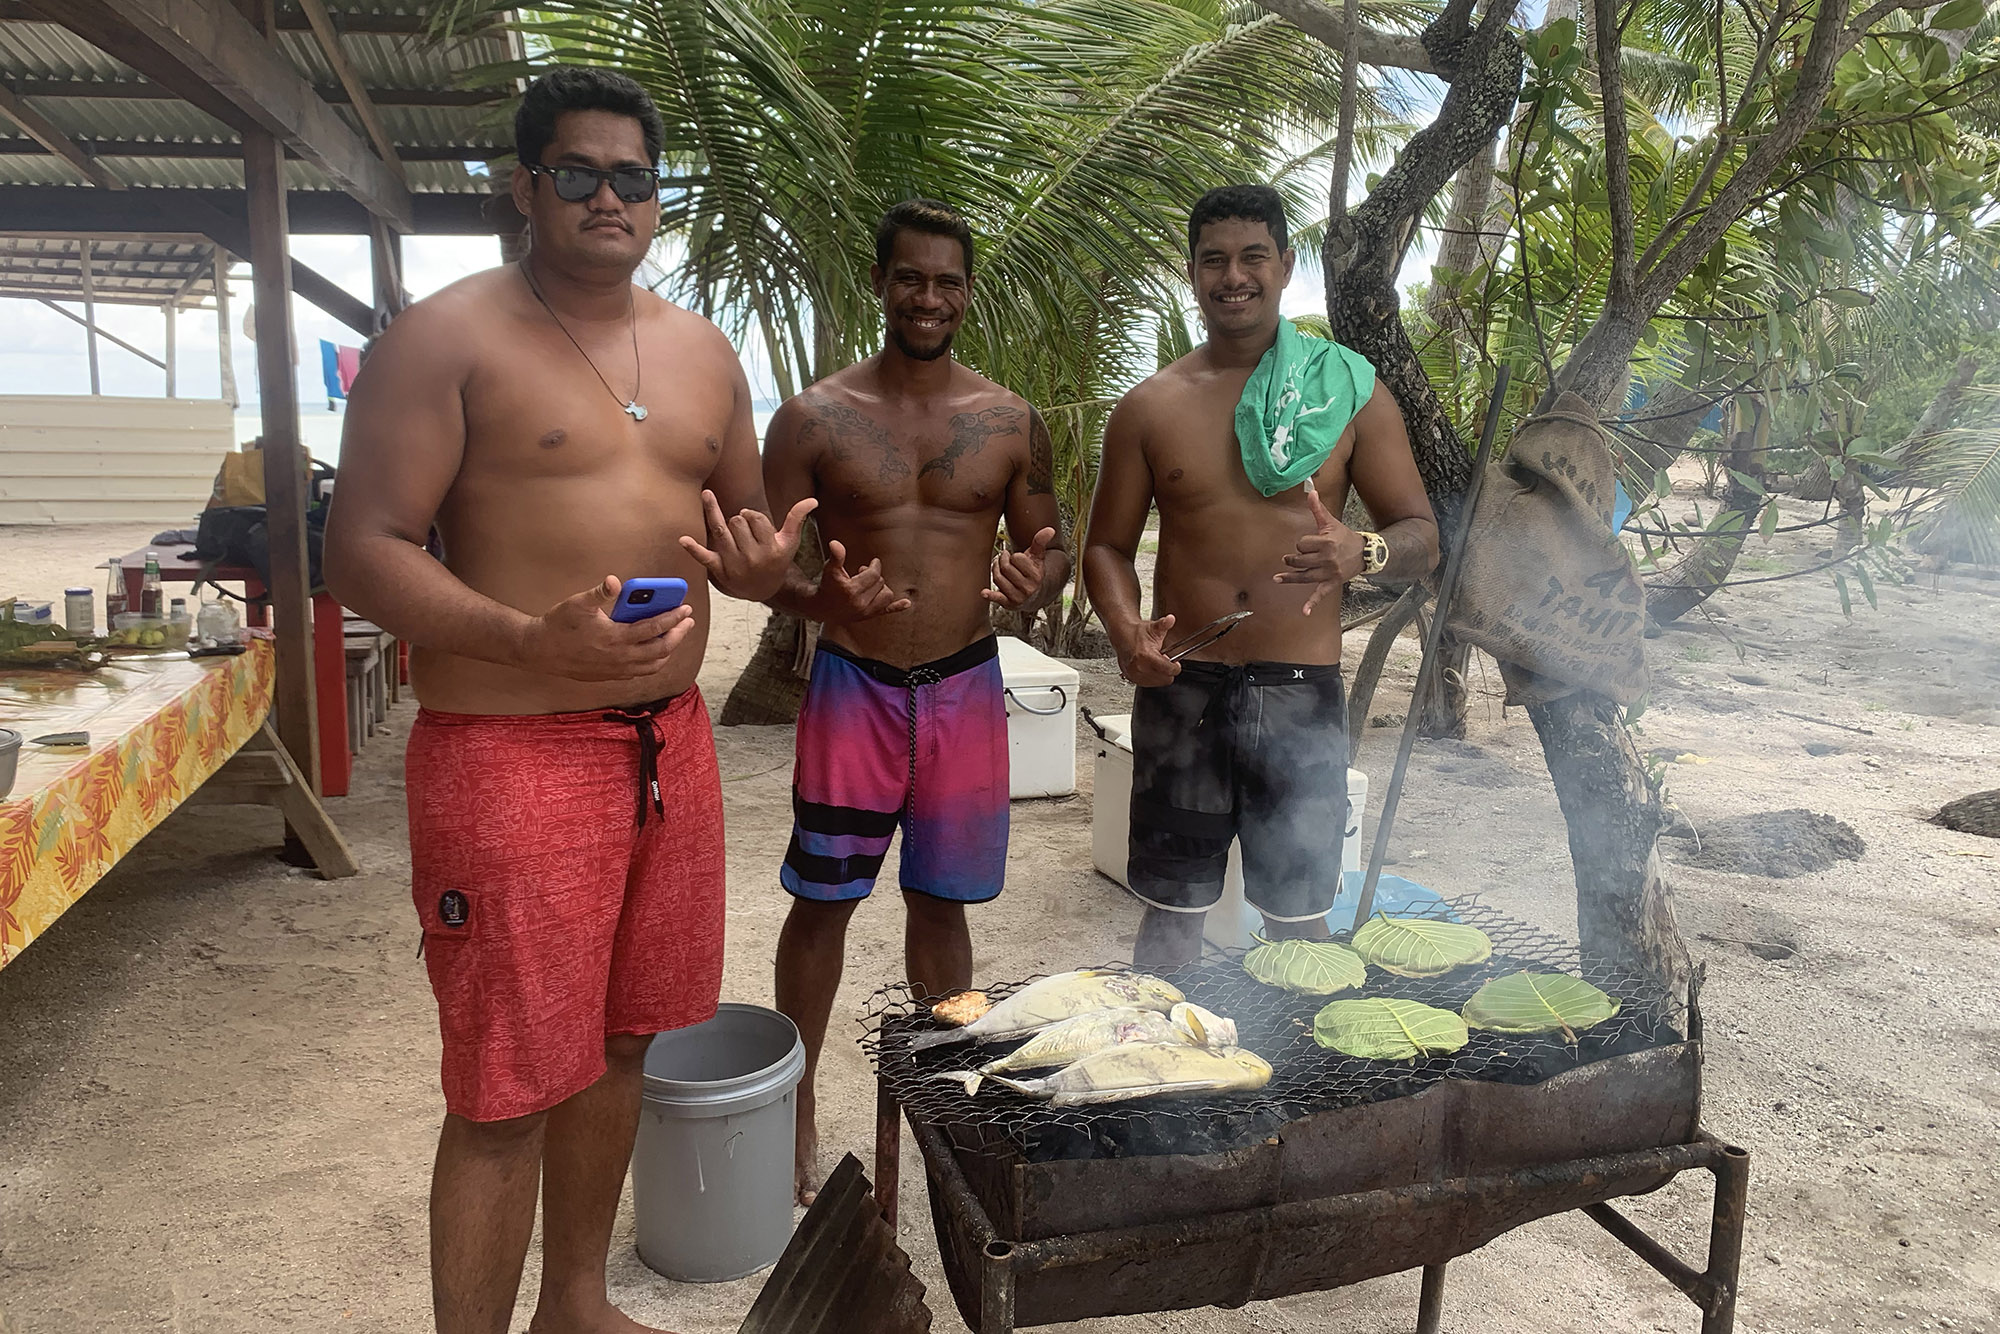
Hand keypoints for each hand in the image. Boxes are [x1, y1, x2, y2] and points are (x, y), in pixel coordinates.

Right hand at [519, 576, 695, 682]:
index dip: (673, 618)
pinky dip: (653, 661)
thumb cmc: (558, 624)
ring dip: (668, 650)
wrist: (538, 650)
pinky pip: (640, 672)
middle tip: (687, 621)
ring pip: (653, 665)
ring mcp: (615, 670)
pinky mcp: (609, 676)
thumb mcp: (578, 603)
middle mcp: (619, 658)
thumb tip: (614, 581)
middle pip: (661, 650)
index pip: (654, 629)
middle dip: (679, 634)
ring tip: (675, 635)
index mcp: (615, 638)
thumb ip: (599, 592)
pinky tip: (654, 650)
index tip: (685, 609)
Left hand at [681, 492, 816, 601]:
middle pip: (736, 522)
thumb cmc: (777, 560)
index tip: (753, 523)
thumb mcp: (789, 542)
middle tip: (742, 530)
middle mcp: (753, 558)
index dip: (751, 516)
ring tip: (708, 497)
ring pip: (721, 530)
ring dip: (714, 513)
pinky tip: (682, 539)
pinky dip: (693, 548)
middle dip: (737, 520)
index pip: (755, 518)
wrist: (762, 590)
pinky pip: (704, 557)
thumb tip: (813, 500)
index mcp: (771, 550)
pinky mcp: (719, 570)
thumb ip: (797, 518)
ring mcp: (734, 565)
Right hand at [817, 540, 911, 621]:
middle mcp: (860, 603)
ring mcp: (866, 612)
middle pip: (880, 583)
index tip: (873, 562)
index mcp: (851, 590)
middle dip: (874, 576)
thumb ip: (836, 556)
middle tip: (864, 573)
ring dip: (882, 587)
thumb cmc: (827, 586)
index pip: (873, 574)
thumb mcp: (830, 569)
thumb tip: (835, 543)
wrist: (822, 608)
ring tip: (871, 584)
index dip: (875, 566)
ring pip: (886, 596)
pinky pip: (886, 612)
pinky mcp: (868, 616)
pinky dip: (898, 607)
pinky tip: (907, 603)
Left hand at [982, 527, 1057, 608]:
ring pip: (998, 579)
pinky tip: (984, 592)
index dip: (1014, 555)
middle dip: (1002, 560)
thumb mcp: (1038, 557)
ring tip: (998, 566)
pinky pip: (998, 598)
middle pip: (1005, 568)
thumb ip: (1041, 542)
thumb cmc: (1034, 572)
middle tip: (1003, 558)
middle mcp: (1028, 588)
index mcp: (1036, 575)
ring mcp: (1018, 597)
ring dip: (995, 569)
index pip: (1017, 558)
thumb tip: (1050, 529)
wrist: (1036, 595)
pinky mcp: (1009, 604)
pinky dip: (990, 596)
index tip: (1015, 557)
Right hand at [1115, 613, 1180, 686]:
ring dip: (1159, 675)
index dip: (1175, 667)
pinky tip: (1149, 667)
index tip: (1176, 663)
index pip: (1169, 670)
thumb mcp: (1153, 627)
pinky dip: (1152, 678)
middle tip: (1163, 660)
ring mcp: (1134, 675)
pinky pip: (1148, 684)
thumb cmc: (1137, 632)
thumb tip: (1170, 619)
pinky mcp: (1131, 679)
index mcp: (1146, 656)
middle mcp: (1139, 668)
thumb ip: (1164, 624)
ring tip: (1155, 663)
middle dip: (1167, 670)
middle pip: (1165, 679)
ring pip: (1157, 683)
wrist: (1121, 635)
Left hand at [1274, 485, 1364, 614]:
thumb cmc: (1344, 537)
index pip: (1302, 544)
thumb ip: (1318, 509)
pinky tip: (1304, 612)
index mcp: (1326, 542)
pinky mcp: (1331, 583)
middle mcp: (1327, 558)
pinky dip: (1312, 603)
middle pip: (1300, 560)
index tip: (1307, 544)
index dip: (1302, 544)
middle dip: (1294, 559)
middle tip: (1289, 559)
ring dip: (1290, 578)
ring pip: (1304, 576)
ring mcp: (1329, 573)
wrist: (1365, 553)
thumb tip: (1310, 491)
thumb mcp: (1331, 523)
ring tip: (1277, 578)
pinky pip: (1320, 594)